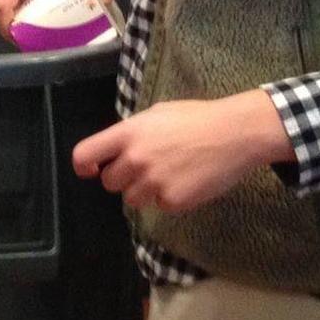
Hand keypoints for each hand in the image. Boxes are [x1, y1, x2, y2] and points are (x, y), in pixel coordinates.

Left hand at [72, 91, 294, 212]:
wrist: (235, 133)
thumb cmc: (198, 117)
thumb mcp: (159, 113)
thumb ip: (133, 133)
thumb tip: (116, 150)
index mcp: (129, 133)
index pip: (85, 155)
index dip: (84, 167)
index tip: (92, 171)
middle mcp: (136, 159)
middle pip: (109, 183)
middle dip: (124, 178)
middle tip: (148, 166)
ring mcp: (153, 183)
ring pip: (132, 199)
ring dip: (145, 190)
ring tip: (170, 172)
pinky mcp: (171, 202)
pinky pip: (159, 206)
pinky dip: (170, 197)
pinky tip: (188, 180)